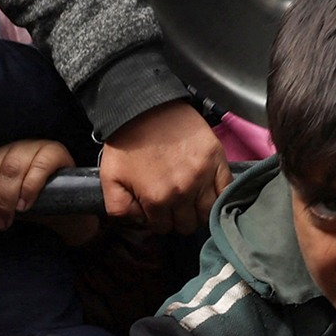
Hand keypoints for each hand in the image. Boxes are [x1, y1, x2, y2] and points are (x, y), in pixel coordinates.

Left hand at [0, 139, 69, 231]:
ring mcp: (29, 143)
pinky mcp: (53, 151)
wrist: (59, 206)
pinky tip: (23, 207)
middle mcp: (4, 140)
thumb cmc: (15, 199)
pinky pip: (38, 168)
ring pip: (8, 170)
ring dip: (2, 202)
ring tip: (1, 224)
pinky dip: (27, 190)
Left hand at [98, 100, 225, 233]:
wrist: (144, 107)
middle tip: (173, 204)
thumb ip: (119, 209)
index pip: (164, 228)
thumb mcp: (110, 178)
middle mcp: (183, 192)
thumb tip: (139, 223)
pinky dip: (219, 196)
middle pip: (188, 224)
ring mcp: (203, 176)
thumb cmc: (126, 142)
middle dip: (178, 218)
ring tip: (189, 198)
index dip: (159, 221)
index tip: (157, 210)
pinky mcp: (217, 159)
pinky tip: (207, 191)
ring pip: (208, 212)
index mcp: (156, 199)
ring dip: (198, 210)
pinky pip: (226, 191)